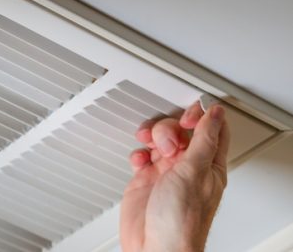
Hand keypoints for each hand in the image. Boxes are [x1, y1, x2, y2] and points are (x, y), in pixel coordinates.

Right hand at [121, 102, 229, 251]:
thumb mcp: (194, 172)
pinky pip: (141, 156)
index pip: (212, 130)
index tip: (187, 115)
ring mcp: (166, 173)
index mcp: (208, 165)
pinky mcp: (146, 180)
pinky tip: (140, 161)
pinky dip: (138, 154)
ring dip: (153, 137)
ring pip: (159, 139)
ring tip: (152, 150)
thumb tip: (214, 114)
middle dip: (170, 129)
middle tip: (168, 144)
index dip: (201, 116)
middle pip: (181, 130)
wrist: (155, 246)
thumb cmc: (180, 221)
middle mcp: (188, 167)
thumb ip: (203, 140)